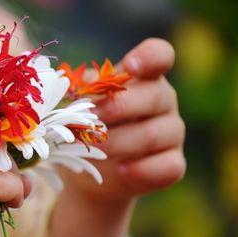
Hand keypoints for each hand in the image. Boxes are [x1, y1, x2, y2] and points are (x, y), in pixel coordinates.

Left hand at [69, 38, 185, 202]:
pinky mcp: (174, 163)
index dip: (149, 57)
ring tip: (93, 149)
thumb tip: (73, 92)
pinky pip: (167, 167)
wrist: (96, 168)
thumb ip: (81, 94)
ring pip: (153, 134)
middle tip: (89, 120)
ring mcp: (172, 132)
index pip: (159, 55)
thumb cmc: (89, 125)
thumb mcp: (81, 106)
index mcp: (142, 78)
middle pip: (154, 96)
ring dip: (117, 143)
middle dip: (117, 108)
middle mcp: (163, 100)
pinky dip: (141, 170)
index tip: (130, 65)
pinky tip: (121, 170)